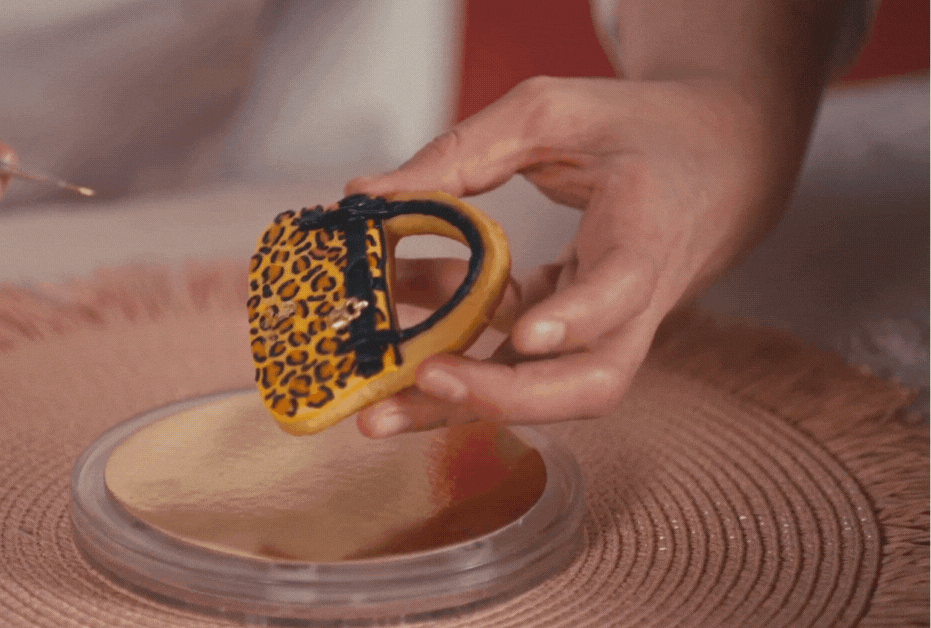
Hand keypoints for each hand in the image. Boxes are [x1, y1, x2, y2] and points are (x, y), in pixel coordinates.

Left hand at [347, 76, 808, 435]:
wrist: (720, 160)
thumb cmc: (642, 129)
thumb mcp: (555, 110)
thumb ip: (465, 150)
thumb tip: (367, 192)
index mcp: (648, 233)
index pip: (622, 292)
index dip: (576, 318)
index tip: (524, 333)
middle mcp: (634, 301)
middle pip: (591, 382)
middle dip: (507, 397)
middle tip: (428, 380)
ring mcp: (605, 327)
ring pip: (547, 390)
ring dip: (464, 403)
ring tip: (380, 410)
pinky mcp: (574, 331)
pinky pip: (517, 359)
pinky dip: (459, 350)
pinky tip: (399, 327)